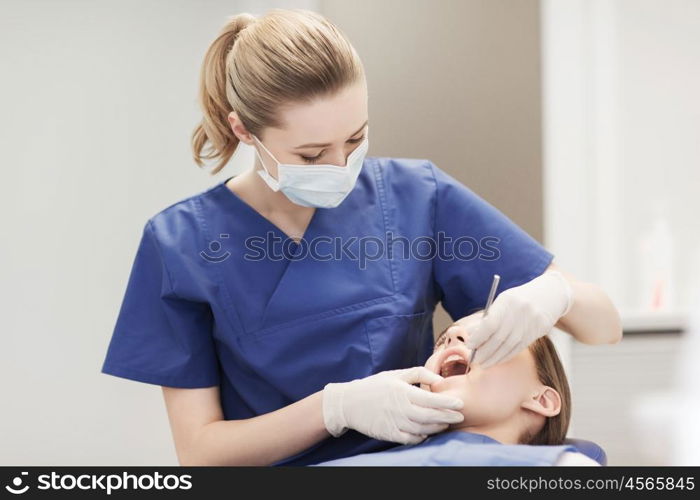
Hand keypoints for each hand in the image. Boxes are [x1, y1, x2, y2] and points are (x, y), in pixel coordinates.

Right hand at [322, 366, 464, 444]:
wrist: (349, 403)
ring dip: (437, 427)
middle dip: (448, 417)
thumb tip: (439, 380)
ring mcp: (395, 423)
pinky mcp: (389, 434)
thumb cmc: (374, 386)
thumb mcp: (395, 374)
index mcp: (403, 392)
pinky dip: (422, 437)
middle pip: (431, 416)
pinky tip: (428, 432)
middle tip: (460, 416)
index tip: (460, 404)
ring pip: (423, 428)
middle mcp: (400, 409)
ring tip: (446, 424)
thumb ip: (419, 374)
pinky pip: (411, 438)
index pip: (431, 399)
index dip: (448, 403)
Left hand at [461, 271, 572, 368]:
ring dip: (494, 358)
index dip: (479, 337)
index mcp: (506, 302)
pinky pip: (518, 348)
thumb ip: (487, 317)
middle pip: (498, 338)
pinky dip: (506, 356)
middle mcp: (519, 312)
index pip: (490, 324)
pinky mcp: (537, 332)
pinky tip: (497, 360)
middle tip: (473, 360)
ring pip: (509, 346)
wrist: (550, 295)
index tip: (469, 345)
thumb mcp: (503, 302)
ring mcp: (530, 323)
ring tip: (483, 364)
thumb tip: (468, 333)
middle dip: (484, 352)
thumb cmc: (518, 299)